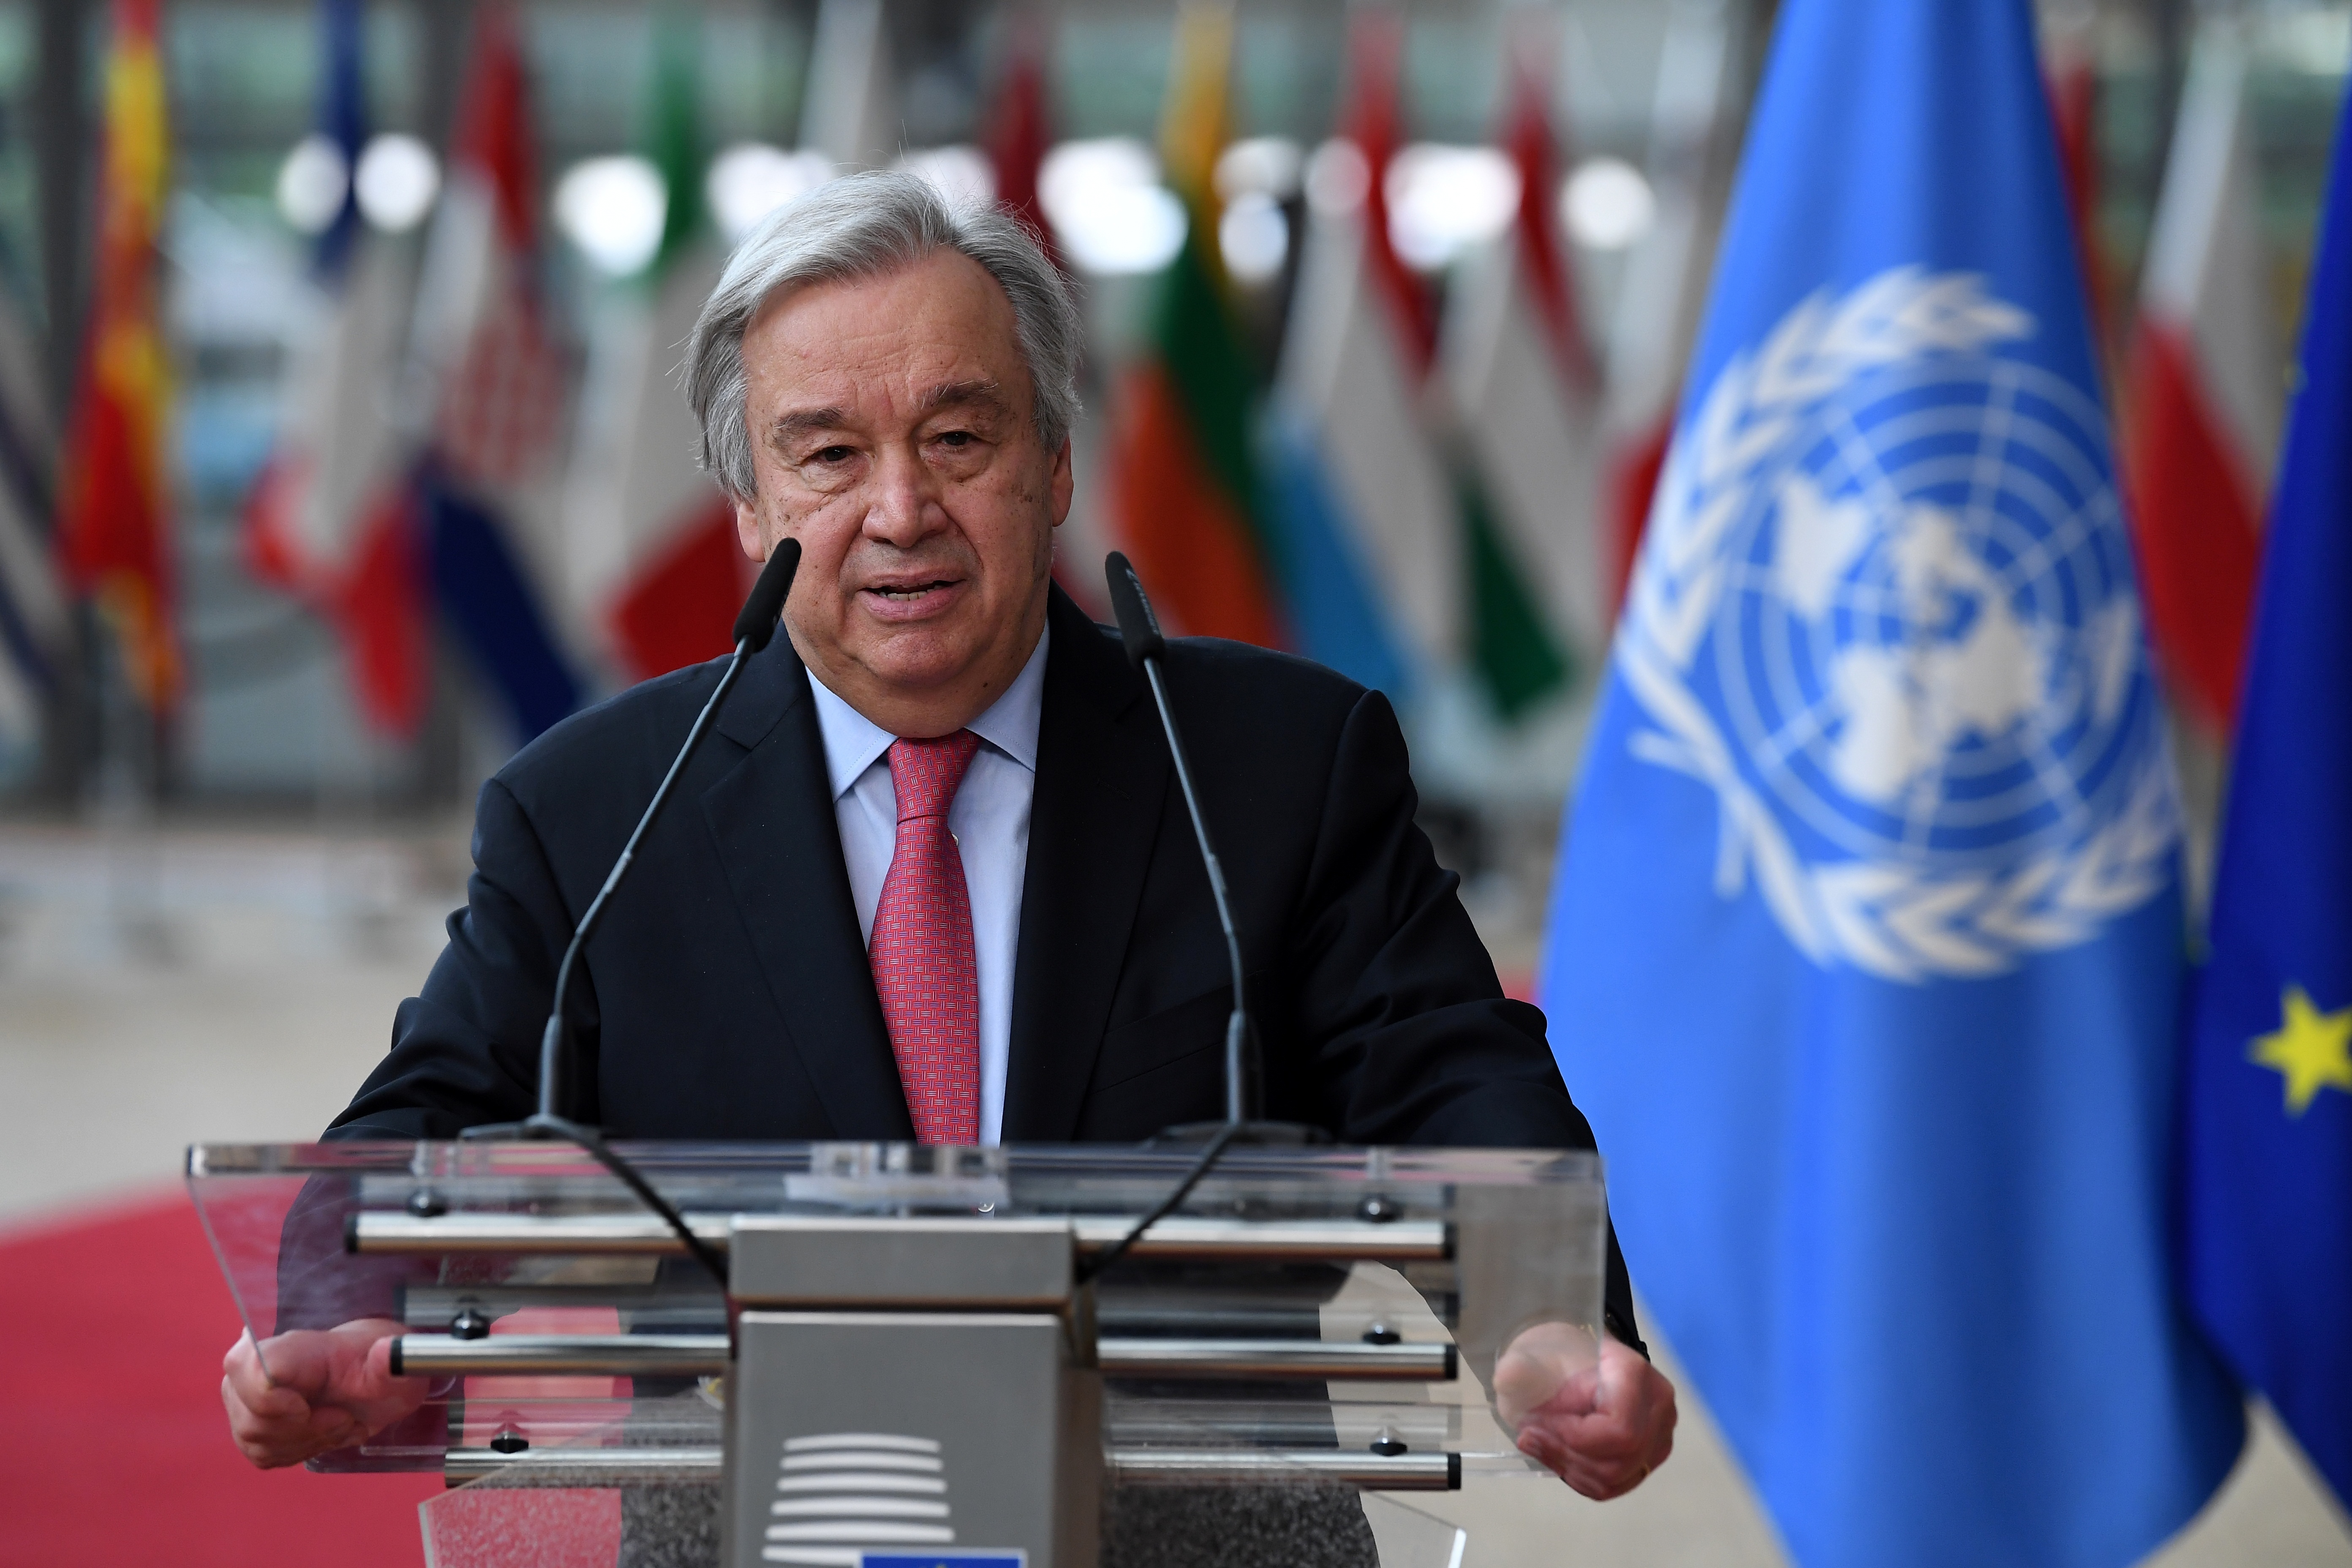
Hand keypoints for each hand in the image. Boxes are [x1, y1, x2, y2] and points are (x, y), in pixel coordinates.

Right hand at [221, 1318, 427, 1468]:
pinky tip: (323, 1434)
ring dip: (308, 1442)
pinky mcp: (250, 1427)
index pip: (245, 1364)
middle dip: (305, 1430)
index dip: (273, 1400)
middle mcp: (256, 1365)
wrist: (370, 1382)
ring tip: (338, 1422)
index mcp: (291, 1344)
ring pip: (255, 1441)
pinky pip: (263, 1455)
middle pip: (252, 1418)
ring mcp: (247, 1397)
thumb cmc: (377, 1367)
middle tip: (343, 1417)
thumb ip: (390, 1362)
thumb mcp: (396, 1364)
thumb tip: (388, 1352)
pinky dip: (300, 1452)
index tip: (308, 1408)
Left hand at [1494, 1325, 1676, 1498]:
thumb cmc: (1556, 1354)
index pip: (1618, 1429)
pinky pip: (1615, 1485)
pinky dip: (1580, 1476)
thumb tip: (1509, 1376)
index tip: (1532, 1423)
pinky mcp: (1648, 1457)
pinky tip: (1556, 1455)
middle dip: (1565, 1453)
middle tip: (1527, 1437)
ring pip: (1616, 1477)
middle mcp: (1658, 1407)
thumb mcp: (1533, 1353)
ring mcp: (1658, 1436)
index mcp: (1635, 1374)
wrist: (1574, 1360)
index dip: (1572, 1437)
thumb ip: (1521, 1366)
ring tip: (1537, 1443)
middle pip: (1619, 1458)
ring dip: (1568, 1466)